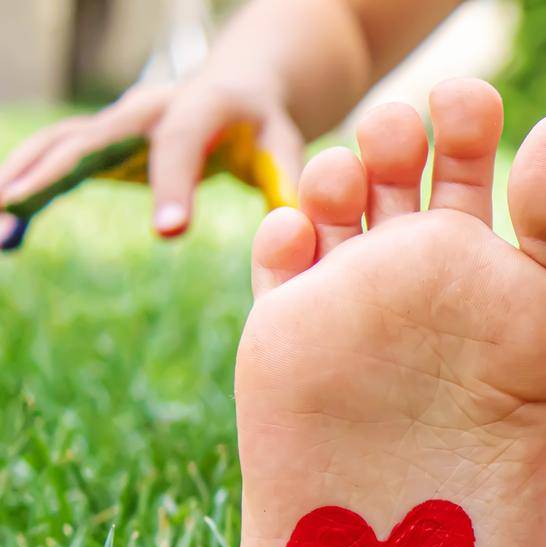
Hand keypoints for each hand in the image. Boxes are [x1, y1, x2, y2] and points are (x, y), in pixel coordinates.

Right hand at [0, 77, 301, 240]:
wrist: (240, 91)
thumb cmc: (268, 128)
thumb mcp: (287, 148)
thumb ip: (289, 181)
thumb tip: (295, 226)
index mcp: (200, 108)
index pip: (179, 145)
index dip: (172, 185)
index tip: (168, 234)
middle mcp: (145, 108)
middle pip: (90, 139)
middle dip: (50, 179)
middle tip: (13, 219)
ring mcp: (116, 121)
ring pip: (57, 147)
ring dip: (21, 184)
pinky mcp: (100, 141)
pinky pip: (53, 160)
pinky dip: (25, 187)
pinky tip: (6, 229)